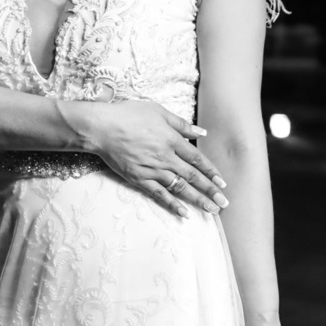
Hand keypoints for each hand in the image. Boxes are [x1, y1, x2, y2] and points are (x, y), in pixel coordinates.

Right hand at [71, 99, 228, 218]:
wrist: (101, 128)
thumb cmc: (128, 115)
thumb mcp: (158, 112)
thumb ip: (181, 124)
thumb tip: (201, 133)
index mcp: (172, 140)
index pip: (197, 159)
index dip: (211, 171)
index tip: (223, 182)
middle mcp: (165, 157)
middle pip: (192, 176)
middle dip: (210, 190)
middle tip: (224, 203)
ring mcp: (152, 170)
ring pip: (179, 187)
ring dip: (197, 200)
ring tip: (211, 210)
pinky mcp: (138, 179)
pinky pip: (158, 194)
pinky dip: (172, 204)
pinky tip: (184, 213)